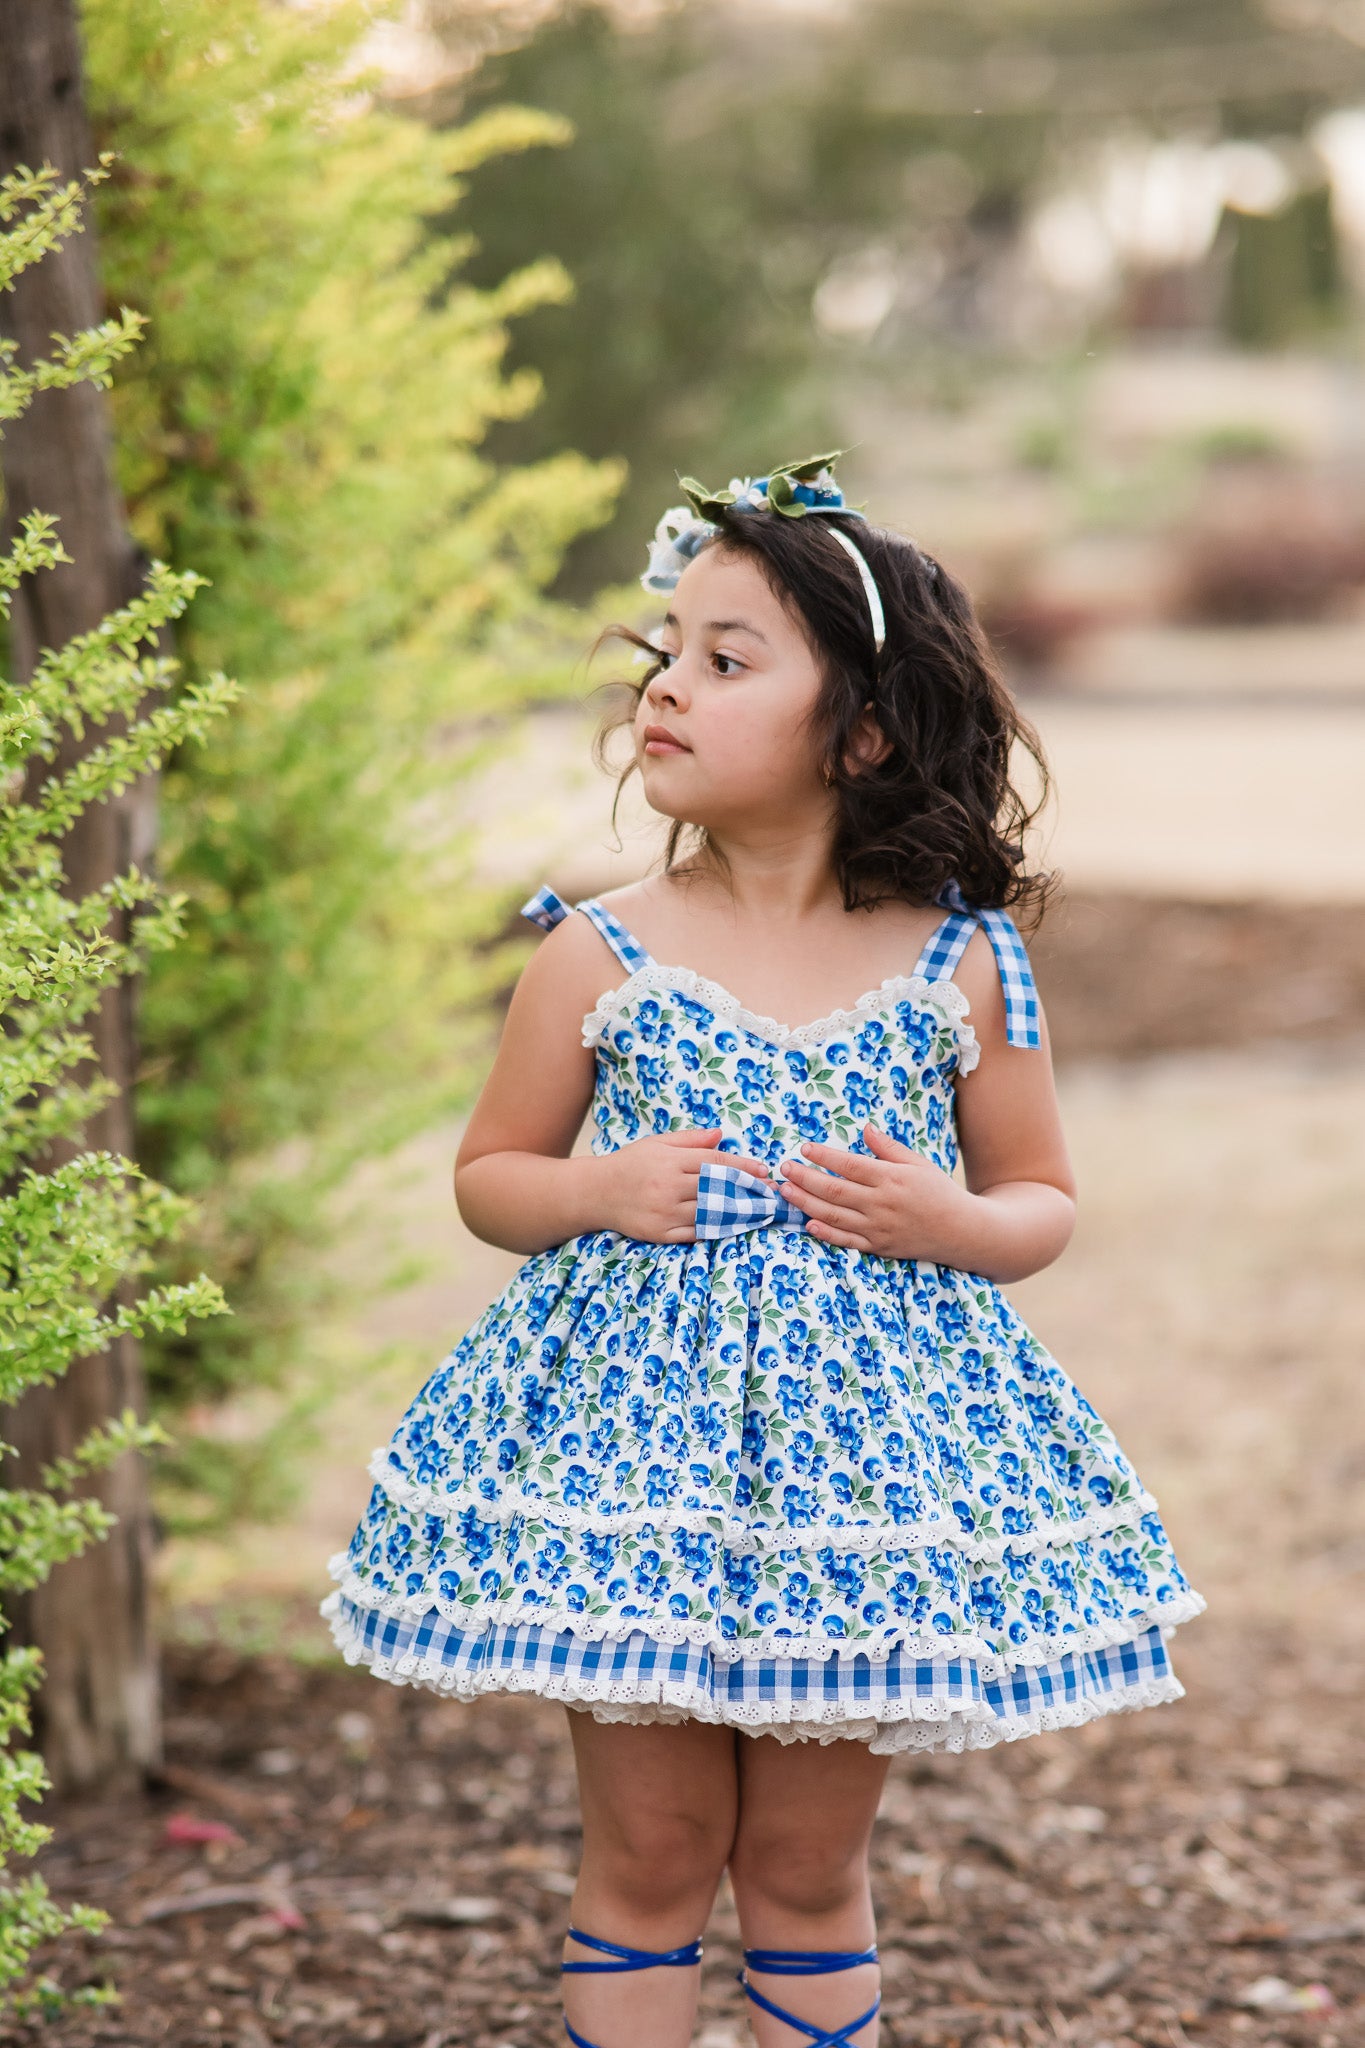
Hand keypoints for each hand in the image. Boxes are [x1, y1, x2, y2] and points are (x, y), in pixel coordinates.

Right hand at [597, 1126, 771, 1243]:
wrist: (595, 1192)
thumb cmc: (630, 1163)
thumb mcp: (658, 1143)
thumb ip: (691, 1139)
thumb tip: (721, 1135)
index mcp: (671, 1161)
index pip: (715, 1162)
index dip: (743, 1166)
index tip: (763, 1170)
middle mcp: (669, 1186)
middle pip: (718, 1188)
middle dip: (748, 1190)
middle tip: (771, 1193)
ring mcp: (665, 1212)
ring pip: (710, 1212)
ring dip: (739, 1213)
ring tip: (761, 1212)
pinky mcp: (660, 1233)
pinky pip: (696, 1233)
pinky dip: (717, 1230)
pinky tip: (735, 1227)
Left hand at [774, 1121, 970, 1260]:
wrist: (961, 1231)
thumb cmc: (939, 1192)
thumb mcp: (918, 1163)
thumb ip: (888, 1147)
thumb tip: (864, 1128)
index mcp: (891, 1178)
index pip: (849, 1165)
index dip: (823, 1157)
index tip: (804, 1148)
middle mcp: (881, 1204)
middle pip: (834, 1190)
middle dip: (804, 1178)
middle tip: (784, 1168)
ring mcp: (878, 1228)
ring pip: (833, 1216)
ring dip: (805, 1203)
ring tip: (785, 1191)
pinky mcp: (878, 1247)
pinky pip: (846, 1241)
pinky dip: (825, 1234)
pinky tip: (807, 1224)